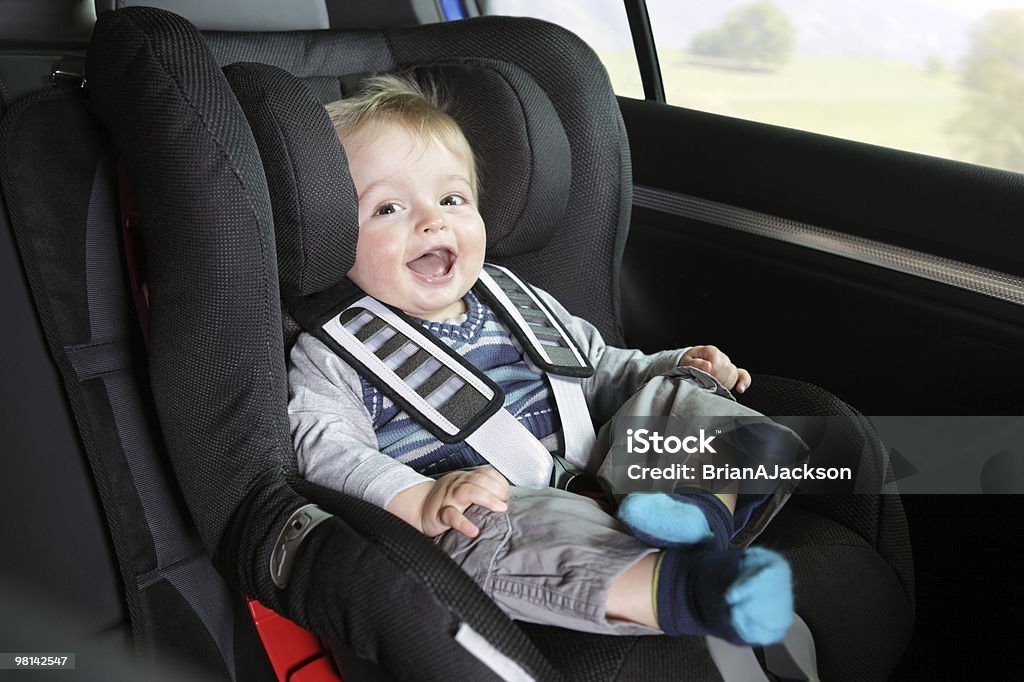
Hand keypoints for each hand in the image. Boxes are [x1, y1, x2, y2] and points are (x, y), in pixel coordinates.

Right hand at [388, 466, 510, 537]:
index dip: (500, 483)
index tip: (507, 496)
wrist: (419, 508)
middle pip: (479, 480)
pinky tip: (473, 531)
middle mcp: (457, 484)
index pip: (487, 473)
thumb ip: (482, 490)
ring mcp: (448, 498)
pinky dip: (464, 523)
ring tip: (498, 509)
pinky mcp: (440, 514)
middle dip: (496, 490)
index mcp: (465, 478)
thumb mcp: (463, 489)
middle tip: (505, 504)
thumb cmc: (445, 500)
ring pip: (467, 491)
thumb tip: (506, 500)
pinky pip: (452, 516)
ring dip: (486, 499)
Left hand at [680, 345, 751, 392]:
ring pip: (733, 374)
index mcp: (711, 351)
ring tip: (714, 387)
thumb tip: (707, 366)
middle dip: (717, 378)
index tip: (704, 379)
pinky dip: (744, 382)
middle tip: (706, 384)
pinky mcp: (732, 374)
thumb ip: (695, 363)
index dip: (711, 372)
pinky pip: (743, 376)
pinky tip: (740, 389)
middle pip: (727, 368)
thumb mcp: (686, 362)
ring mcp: (728, 365)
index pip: (717, 361)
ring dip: (724, 383)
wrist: (690, 365)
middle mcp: (722, 357)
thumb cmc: (689, 363)